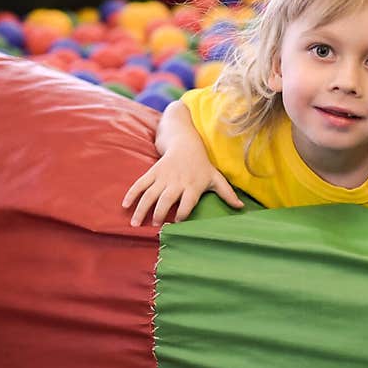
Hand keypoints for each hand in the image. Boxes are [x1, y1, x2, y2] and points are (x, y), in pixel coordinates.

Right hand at [122, 148, 242, 226]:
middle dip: (159, 212)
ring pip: (150, 194)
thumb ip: (227, 194)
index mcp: (193, 185)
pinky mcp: (152, 172)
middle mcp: (177, 182)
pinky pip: (140, 184)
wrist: (186, 141)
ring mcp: (163, 177)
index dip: (182, 212)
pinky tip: (125, 205)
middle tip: (155, 226)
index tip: (177, 222)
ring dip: (142, 209)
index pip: (187, 201)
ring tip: (136, 224)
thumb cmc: (202, 165)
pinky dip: (132, 194)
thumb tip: (242, 207)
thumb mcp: (216, 178)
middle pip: (166, 199)